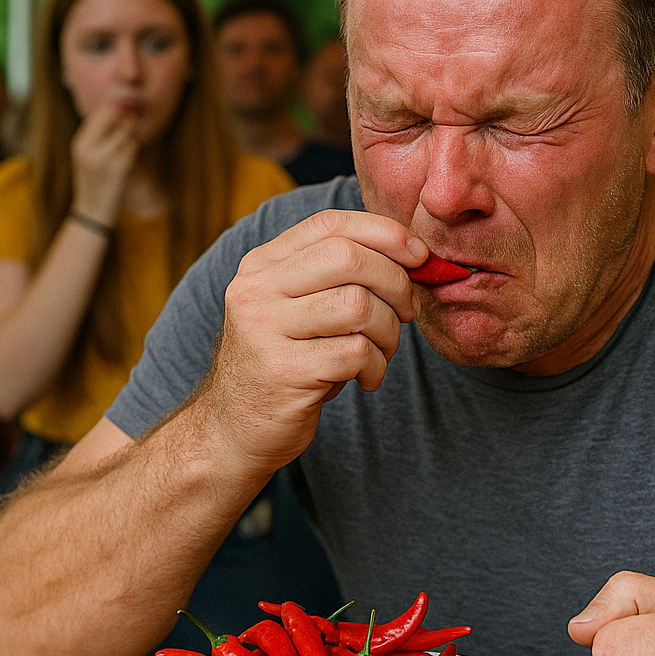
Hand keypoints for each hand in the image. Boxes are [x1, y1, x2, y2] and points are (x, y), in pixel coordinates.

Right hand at [68, 105, 140, 224]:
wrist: (92, 210)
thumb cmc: (94, 180)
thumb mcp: (87, 155)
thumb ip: (99, 133)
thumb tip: (120, 108)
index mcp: (79, 143)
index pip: (100, 112)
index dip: (115, 109)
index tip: (123, 115)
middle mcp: (88, 148)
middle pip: (114, 116)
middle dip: (124, 121)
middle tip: (126, 132)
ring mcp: (103, 158)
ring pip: (127, 132)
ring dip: (130, 139)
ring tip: (122, 152)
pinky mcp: (119, 168)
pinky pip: (133, 148)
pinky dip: (133, 152)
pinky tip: (126, 162)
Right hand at [189, 209, 428, 480]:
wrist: (235, 430)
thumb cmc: (287, 363)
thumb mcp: (301, 309)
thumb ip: (339, 276)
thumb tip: (415, 254)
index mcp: (262, 265)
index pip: (330, 224)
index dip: (385, 233)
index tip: (419, 255)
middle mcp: (256, 290)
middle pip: (349, 258)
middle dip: (396, 283)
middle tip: (407, 312)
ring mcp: (264, 330)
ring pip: (358, 305)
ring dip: (389, 331)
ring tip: (382, 352)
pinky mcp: (282, 371)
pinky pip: (355, 353)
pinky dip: (376, 366)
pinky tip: (365, 379)